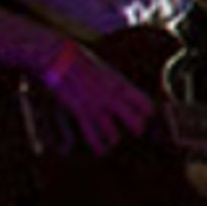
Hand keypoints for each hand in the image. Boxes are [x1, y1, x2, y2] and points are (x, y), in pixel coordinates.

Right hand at [36, 45, 155, 151]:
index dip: (147, 113)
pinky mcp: (79, 111)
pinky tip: (100, 150)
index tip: (146, 117)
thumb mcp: (105, 70)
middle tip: (136, 132)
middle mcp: (112, 97)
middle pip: (135, 122)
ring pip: (114, 134)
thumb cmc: (81, 61)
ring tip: (112, 141)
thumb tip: (122, 91)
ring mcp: (96, 105)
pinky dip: (97, 146)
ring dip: (113, 139)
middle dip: (136, 129)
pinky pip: (92, 136)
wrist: (59, 55)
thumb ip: (114, 83)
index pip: (145, 104)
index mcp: (121, 84)